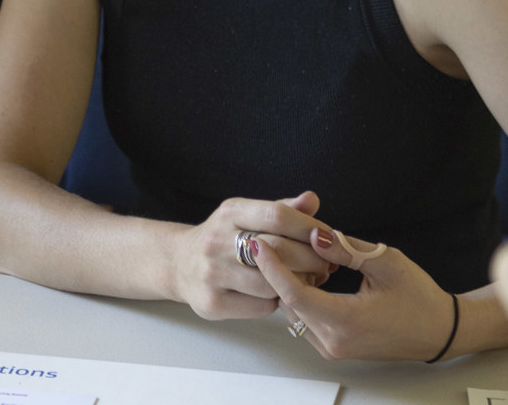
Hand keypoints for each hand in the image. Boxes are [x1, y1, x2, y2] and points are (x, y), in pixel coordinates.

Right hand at [167, 192, 337, 319]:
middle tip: (327, 263)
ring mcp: (212, 274)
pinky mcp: (212, 303)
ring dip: (299, 283)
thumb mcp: (248, 215)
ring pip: (271, 283)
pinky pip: (261, 306)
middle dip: (311, 258)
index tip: (328, 237)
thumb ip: (282, 209)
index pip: (277, 215)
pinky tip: (283, 293)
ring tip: (310, 279)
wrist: (179, 264)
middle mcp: (217, 241)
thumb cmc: (225, 237)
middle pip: (278, 250)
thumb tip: (311, 200)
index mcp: (229, 212)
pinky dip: (279, 300)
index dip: (309, 227)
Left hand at [254, 229, 454, 360]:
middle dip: (280, 272)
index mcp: (346, 321)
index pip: (293, 293)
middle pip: (287, 303)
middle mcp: (334, 341)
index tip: (258, 243)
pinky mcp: (334, 348)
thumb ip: (346, 249)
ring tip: (304, 257)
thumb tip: (314, 235)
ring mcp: (333, 348)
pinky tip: (315, 278)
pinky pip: (305, 321)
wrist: (438, 331)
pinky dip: (302, 299)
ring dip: (291, 285)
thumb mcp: (386, 263)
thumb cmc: (419, 298)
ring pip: (293, 313)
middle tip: (282, 241)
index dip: (272, 266)